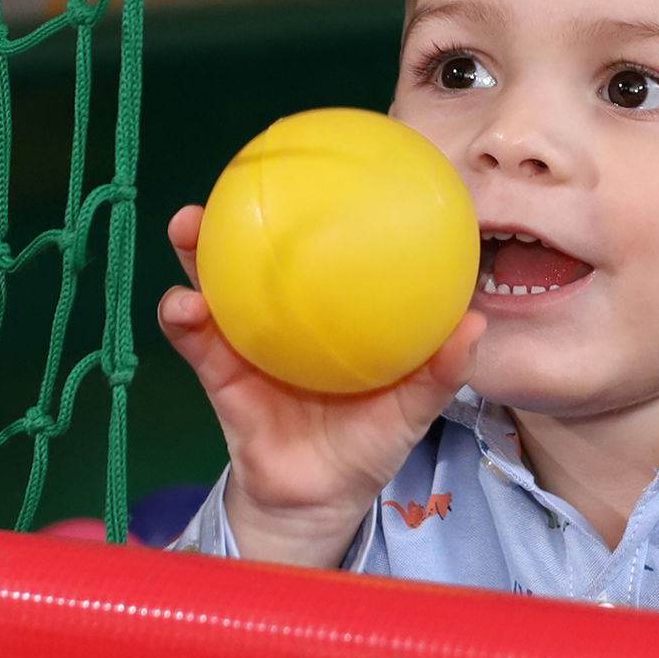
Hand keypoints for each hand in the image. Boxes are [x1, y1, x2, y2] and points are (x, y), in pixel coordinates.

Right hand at [157, 204, 485, 560]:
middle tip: (237, 175)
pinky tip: (182, 307)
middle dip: (242, 212)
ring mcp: (246, 340)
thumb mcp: (411, 406)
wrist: (320, 500)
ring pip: (215, 283)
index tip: (318, 157)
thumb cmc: (368, 443)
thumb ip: (440, 369)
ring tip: (188, 226)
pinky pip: (196, 343)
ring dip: (195, 253)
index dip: (314, 208)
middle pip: (258, 253)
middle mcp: (282, 315)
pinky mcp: (218, 373)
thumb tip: (476, 323)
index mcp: (328, 313)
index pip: (320, 251)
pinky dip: (184, 321)